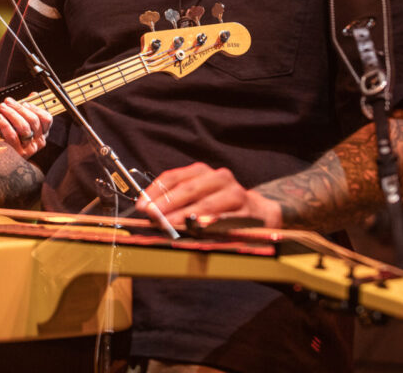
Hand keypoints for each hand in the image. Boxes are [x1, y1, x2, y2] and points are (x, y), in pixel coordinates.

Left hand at [0, 96, 52, 157]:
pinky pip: (13, 136)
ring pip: (24, 127)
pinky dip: (5, 124)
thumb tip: (34, 94)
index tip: (24, 102)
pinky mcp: (17, 154)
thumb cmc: (10, 136)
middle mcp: (39, 142)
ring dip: (12, 114)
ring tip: (2, 107)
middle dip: (19, 108)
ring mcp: (29, 149)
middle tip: (7, 101)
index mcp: (42, 133)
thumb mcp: (20, 122)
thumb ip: (27, 109)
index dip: (36, 108)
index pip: (47, 119)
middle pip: (33, 120)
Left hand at [135, 162, 282, 227]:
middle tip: (152, 216)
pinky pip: (226, 220)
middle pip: (188, 189)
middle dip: (167, 204)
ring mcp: (236, 194)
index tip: (141, 206)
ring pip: (206, 204)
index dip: (155, 191)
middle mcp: (219, 178)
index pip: (174, 177)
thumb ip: (177, 201)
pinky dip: (211, 225)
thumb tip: (149, 212)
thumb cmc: (221, 206)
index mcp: (203, 172)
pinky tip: (199, 231)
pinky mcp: (248, 213)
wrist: (261, 213)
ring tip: (169, 225)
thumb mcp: (199, 197)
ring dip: (186, 216)